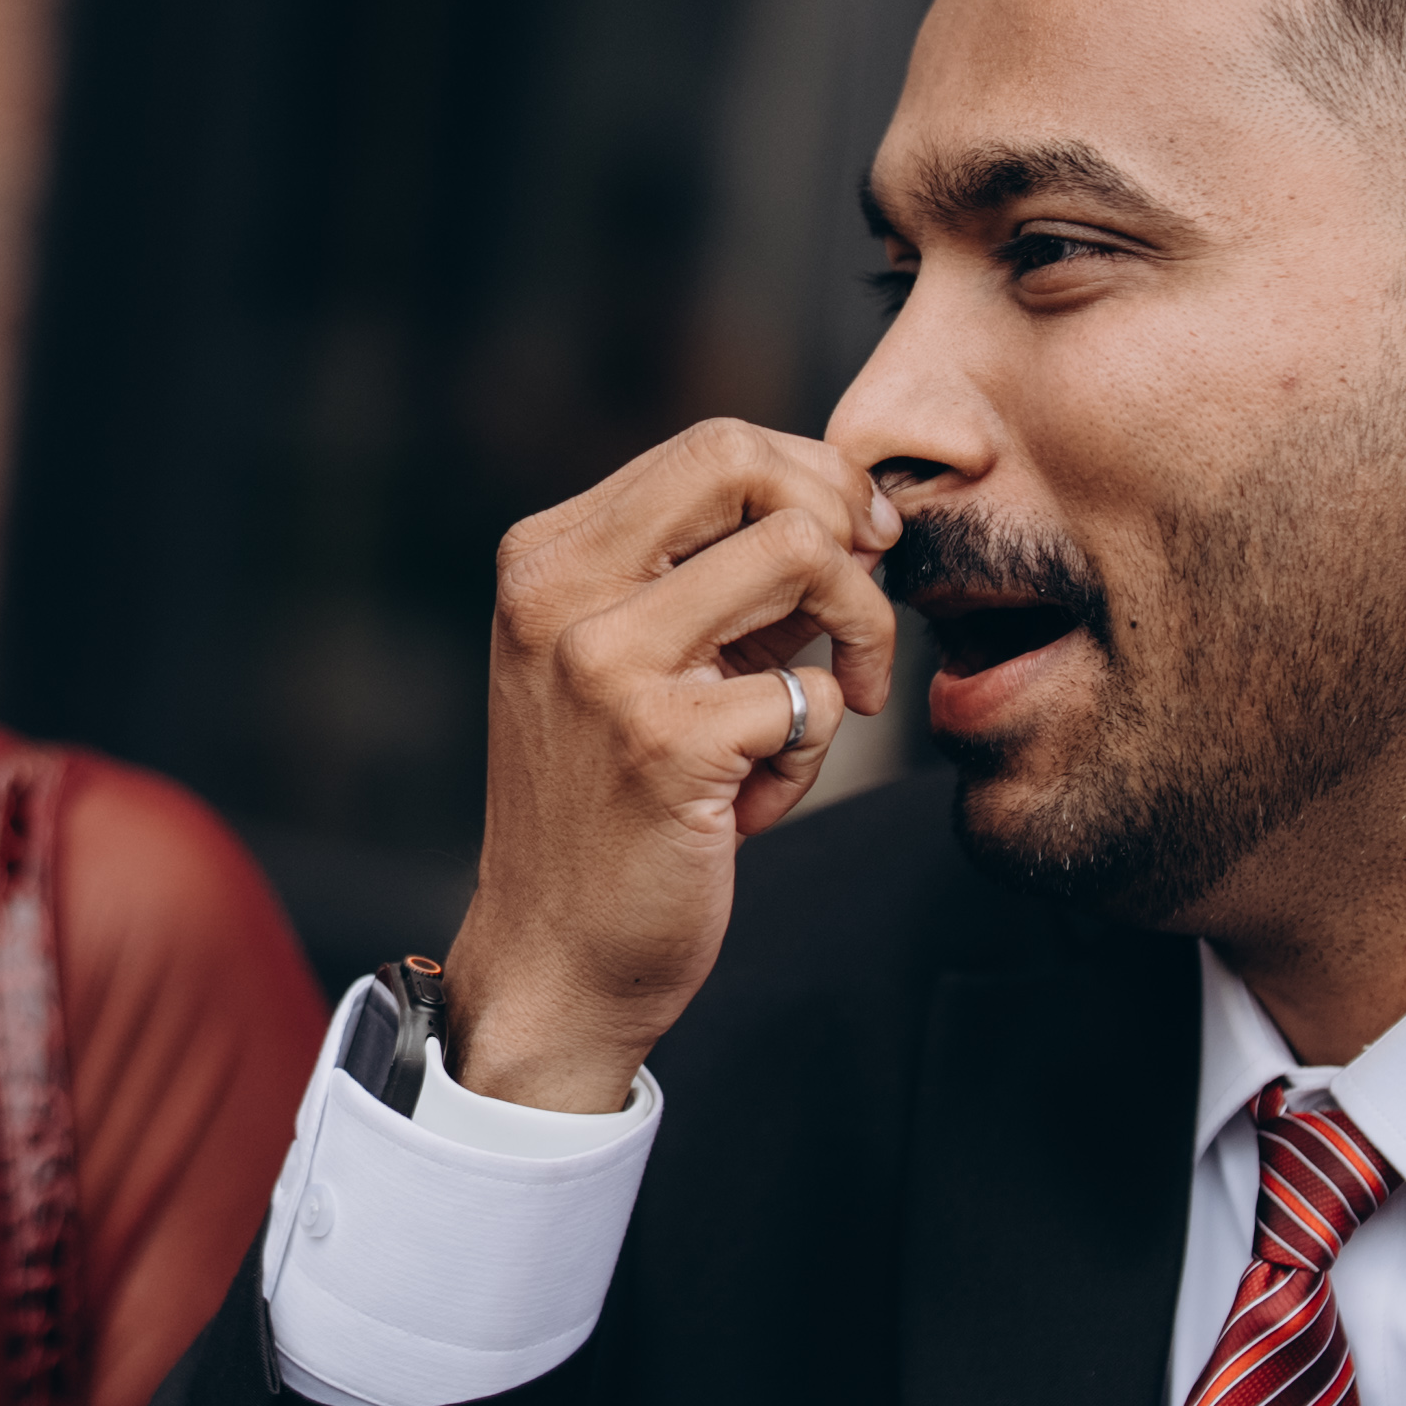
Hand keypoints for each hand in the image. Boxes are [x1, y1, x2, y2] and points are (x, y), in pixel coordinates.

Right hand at [436, 420, 903, 1111]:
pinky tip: (761, 800)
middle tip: (859, 609)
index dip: (812, 481)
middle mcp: (559, 595)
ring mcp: (605, 666)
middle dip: (841, 525)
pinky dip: (819, 746)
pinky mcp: (665, 744)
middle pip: (749, 466)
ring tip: (823, 712)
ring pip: (803, 555)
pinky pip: (818, 692)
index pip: (712, 447)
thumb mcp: (627, 662)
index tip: (855, 546)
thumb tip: (849, 505)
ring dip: (854, 633)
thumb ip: (709, 577)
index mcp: (546, 559)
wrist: (556, 958)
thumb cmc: (608, 808)